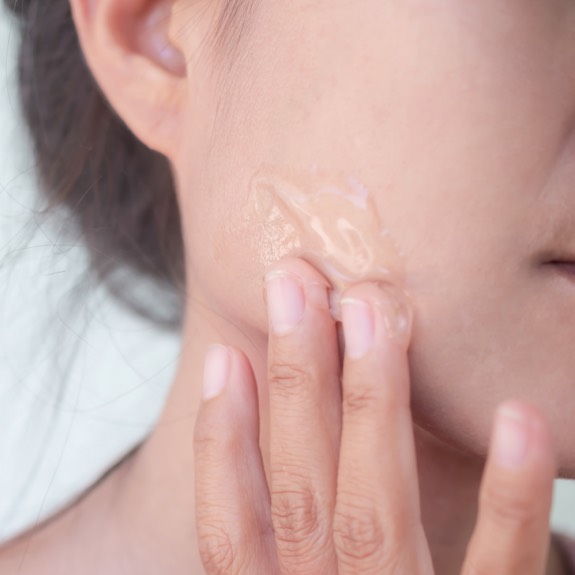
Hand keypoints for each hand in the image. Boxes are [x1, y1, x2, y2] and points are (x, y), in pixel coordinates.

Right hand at [194, 258, 557, 574]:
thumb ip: (287, 548)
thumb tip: (264, 447)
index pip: (229, 526)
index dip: (218, 439)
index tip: (222, 359)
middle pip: (300, 491)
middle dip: (294, 378)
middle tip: (295, 286)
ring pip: (374, 509)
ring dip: (371, 400)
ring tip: (372, 309)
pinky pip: (500, 568)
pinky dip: (508, 495)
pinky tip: (518, 414)